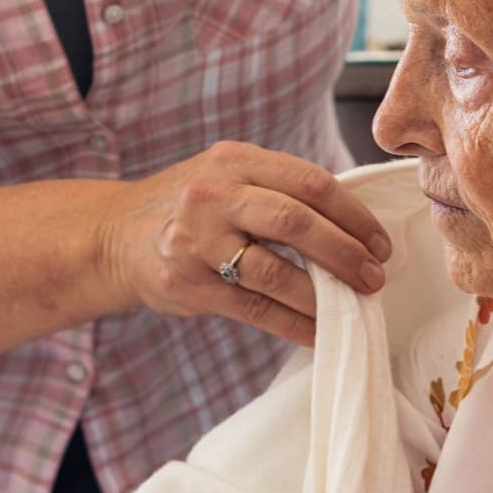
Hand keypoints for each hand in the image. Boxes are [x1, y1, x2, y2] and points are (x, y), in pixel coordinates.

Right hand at [98, 141, 392, 349]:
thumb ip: (277, 189)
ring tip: (351, 304)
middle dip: (345, 253)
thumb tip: (353, 224)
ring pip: (276, 271)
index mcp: (234, 160)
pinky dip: (294, 324)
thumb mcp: (226, 177)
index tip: (379, 243)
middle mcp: (213, 194)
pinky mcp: (189, 285)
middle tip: (373, 276)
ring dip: (323, 293)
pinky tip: (318, 332)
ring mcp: (196, 240)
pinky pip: (255, 308)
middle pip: (296, 221)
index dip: (353, 216)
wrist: (113, 237)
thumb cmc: (188, 208)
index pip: (310, 182)